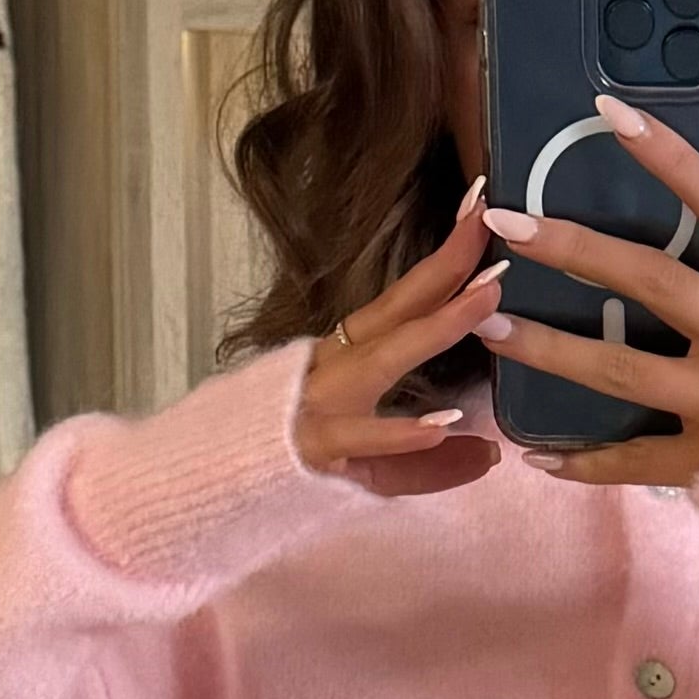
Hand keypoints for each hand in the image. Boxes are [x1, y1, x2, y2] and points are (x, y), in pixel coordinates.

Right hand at [295, 182, 507, 491]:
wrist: (207, 489)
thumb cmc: (290, 467)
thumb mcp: (371, 467)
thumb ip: (428, 464)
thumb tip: (488, 455)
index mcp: (346, 356)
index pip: (405, 299)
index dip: (447, 259)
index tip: (483, 209)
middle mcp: (333, 366)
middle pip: (398, 307)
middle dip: (447, 263)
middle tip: (491, 220)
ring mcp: (320, 403)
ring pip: (385, 359)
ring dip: (437, 326)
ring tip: (487, 299)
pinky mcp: (310, 448)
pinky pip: (361, 439)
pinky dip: (400, 433)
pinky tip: (441, 426)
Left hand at [476, 94, 698, 482]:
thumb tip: (690, 232)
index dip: (672, 159)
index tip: (612, 113)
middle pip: (655, 281)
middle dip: (576, 249)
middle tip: (509, 223)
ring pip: (623, 370)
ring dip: (550, 349)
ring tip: (490, 328)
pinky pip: (632, 460)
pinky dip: (584, 462)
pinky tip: (538, 455)